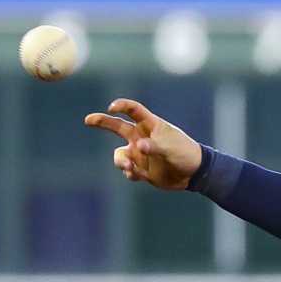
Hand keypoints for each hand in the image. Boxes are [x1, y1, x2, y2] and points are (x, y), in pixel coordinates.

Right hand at [82, 98, 202, 189]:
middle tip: (87, 120)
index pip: (133, 110)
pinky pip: (128, 171)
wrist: (193, 174)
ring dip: (120, 161)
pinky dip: (129, 173)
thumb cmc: (185, 153)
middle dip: (102, 122)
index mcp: (150, 125)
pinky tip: (135, 175)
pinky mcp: (141, 169)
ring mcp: (140, 154)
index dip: (122, 106)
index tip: (111, 107)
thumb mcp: (170, 148)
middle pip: (117, 127)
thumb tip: (138, 147)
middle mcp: (141, 137)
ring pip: (120, 155)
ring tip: (129, 167)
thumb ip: (154, 146)